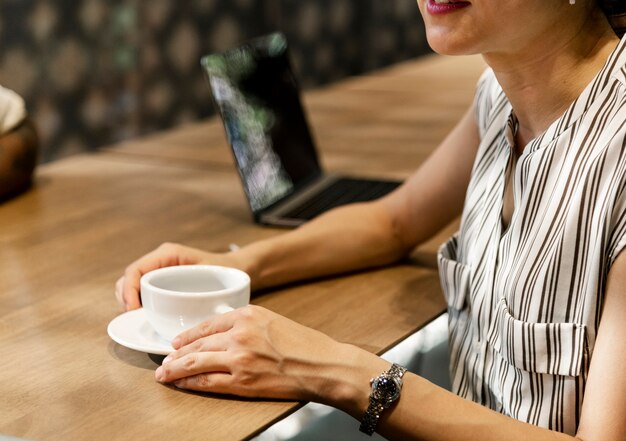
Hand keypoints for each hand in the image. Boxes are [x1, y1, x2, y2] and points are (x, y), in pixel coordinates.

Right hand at [115, 242, 243, 310]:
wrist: (234, 269)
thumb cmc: (226, 271)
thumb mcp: (217, 278)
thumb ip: (211, 292)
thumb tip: (212, 311)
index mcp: (169, 254)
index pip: (136, 269)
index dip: (129, 290)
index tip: (133, 310)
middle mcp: (159, 261)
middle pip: (129, 277)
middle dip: (125, 297)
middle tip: (133, 316)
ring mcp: (158, 271)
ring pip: (131, 285)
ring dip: (128, 301)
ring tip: (137, 317)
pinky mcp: (160, 283)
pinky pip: (141, 292)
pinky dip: (137, 303)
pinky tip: (144, 317)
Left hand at [154, 305, 382, 410]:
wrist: (324, 365)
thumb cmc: (305, 345)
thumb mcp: (274, 321)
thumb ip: (248, 324)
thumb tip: (225, 333)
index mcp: (248, 314)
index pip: (208, 324)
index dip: (188, 335)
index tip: (176, 342)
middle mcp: (240, 334)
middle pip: (198, 344)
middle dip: (176, 354)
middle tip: (164, 360)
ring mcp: (240, 358)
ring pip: (196, 363)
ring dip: (176, 369)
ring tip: (164, 374)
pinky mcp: (243, 381)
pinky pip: (208, 382)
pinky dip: (191, 384)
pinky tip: (182, 385)